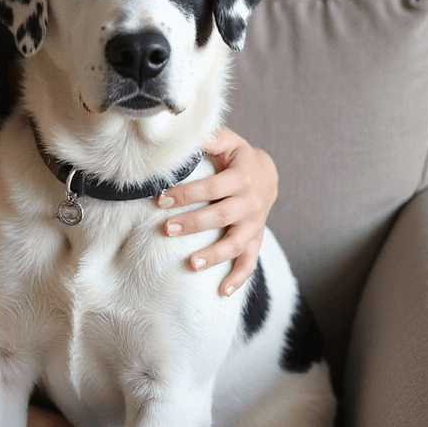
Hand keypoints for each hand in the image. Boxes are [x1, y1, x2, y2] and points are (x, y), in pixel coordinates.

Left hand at [156, 128, 277, 297]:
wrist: (266, 174)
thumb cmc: (236, 157)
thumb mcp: (228, 141)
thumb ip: (212, 138)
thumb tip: (193, 134)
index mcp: (242, 177)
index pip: (212, 187)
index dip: (187, 194)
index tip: (161, 199)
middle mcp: (251, 203)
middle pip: (221, 216)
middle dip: (193, 224)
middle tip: (166, 229)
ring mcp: (255, 224)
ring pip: (236, 244)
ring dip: (214, 255)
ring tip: (191, 264)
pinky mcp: (255, 239)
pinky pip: (249, 262)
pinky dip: (238, 278)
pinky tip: (222, 291)